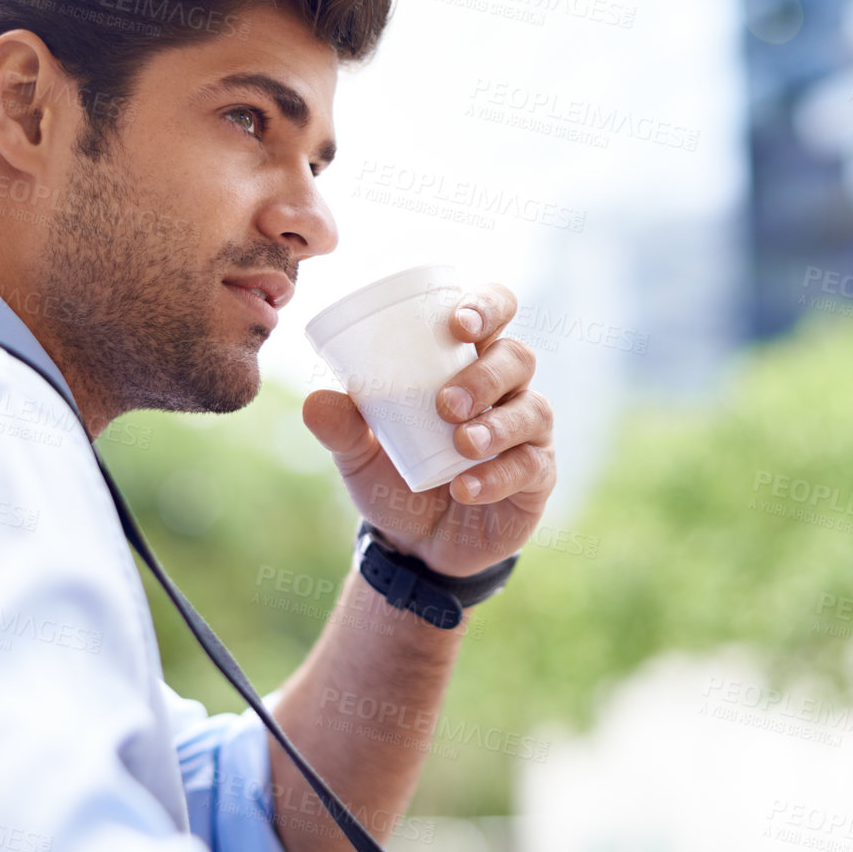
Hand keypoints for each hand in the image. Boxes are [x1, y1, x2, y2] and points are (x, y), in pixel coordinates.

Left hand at [302, 283, 556, 576]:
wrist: (416, 546)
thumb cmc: (396, 479)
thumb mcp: (361, 455)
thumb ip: (342, 428)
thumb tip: (315, 401)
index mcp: (467, 363)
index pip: (495, 313)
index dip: (487, 305)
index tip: (459, 324)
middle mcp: (506, 391)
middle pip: (517, 358)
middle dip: (484, 375)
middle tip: (446, 403)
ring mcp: (527, 433)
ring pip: (532, 410)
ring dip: (496, 424)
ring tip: (460, 444)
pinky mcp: (537, 477)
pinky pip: (530, 468)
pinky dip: (497, 476)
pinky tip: (465, 487)